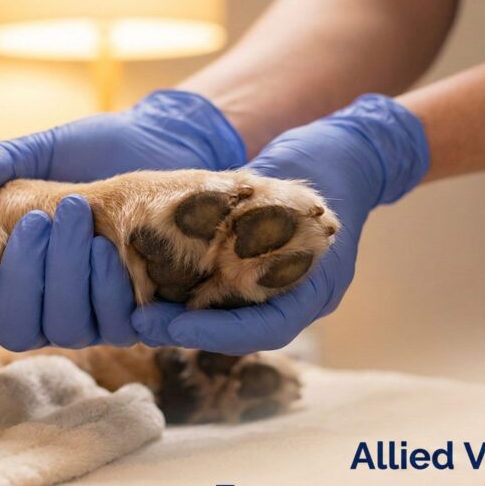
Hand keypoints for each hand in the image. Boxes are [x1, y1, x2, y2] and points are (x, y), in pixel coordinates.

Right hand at [0, 90, 245, 346]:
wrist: (162, 142)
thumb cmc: (94, 151)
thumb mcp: (43, 150)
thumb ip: (1, 161)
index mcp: (15, 278)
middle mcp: (50, 308)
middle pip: (18, 330)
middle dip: (22, 277)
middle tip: (36, 220)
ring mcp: (95, 317)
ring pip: (68, 329)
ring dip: (66, 277)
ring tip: (76, 217)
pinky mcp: (141, 315)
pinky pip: (118, 326)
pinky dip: (107, 288)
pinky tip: (106, 248)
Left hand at [130, 94, 429, 353]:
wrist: (344, 152)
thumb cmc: (324, 158)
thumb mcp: (292, 184)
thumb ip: (254, 211)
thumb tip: (195, 220)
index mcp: (317, 286)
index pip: (267, 328)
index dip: (218, 332)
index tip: (174, 326)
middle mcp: (300, 297)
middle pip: (242, 333)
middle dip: (189, 331)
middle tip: (141, 321)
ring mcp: (284, 289)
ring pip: (230, 320)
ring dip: (184, 319)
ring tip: (140, 310)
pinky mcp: (263, 275)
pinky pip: (227, 297)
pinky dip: (192, 297)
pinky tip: (154, 288)